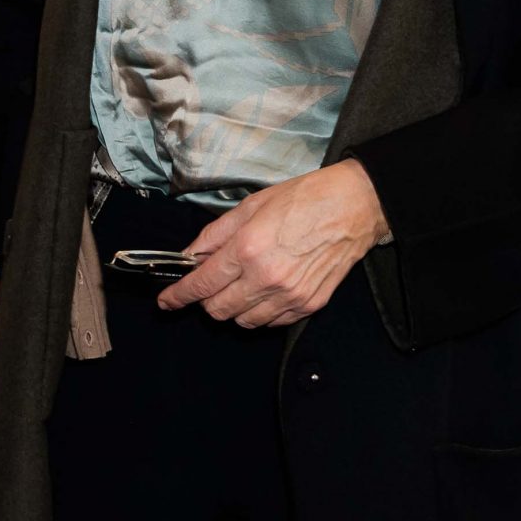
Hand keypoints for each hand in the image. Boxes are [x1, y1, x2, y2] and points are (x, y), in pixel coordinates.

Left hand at [155, 158, 390, 327]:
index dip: (178, 296)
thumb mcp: (252, 205)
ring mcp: (289, 295)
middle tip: (210, 284)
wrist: (354, 206)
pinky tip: (264, 291)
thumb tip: (190, 256)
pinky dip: (260, 313)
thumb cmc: (304, 198)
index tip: (166, 302)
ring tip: (241, 286)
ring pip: (243, 322)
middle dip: (206, 301)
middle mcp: (266, 278)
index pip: (201, 285)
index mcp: (248, 249)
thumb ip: (216, 234)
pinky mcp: (308, 304)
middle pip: (218, 310)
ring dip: (233, 308)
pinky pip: (272, 322)